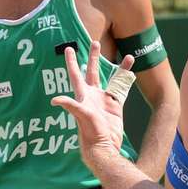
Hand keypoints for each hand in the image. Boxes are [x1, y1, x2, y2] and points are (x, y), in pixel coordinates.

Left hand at [51, 42, 133, 173]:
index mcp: (82, 95)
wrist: (104, 146)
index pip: (75, 74)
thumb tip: (54, 100)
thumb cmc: (90, 132)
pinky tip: (134, 73)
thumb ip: (71, 106)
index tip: (69, 48)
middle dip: (93, 57)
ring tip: (128, 56)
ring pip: (112, 78)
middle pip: (92, 71)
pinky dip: (128, 81)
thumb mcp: (81, 117)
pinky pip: (122, 90)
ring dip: (119, 67)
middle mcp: (93, 95)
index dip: (71, 61)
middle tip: (95, 42)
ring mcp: (105, 100)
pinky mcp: (116, 106)